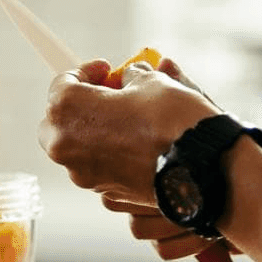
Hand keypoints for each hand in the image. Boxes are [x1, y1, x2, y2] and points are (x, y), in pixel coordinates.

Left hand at [39, 57, 219, 256]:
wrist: (202, 169)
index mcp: (67, 109)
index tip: (107, 69)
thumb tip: (130, 78)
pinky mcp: (105, 191)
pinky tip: (138, 144)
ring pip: (77, 147)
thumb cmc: (173, 120)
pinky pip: (97, 166)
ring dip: (96, 130)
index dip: (87, 71)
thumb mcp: (152, 82)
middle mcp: (65, 145)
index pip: (63, 83)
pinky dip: (110, 154)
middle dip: (82, 105)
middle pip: (59, 119)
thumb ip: (131, 77)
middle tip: (110, 94)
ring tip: (129, 119)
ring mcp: (83, 174)